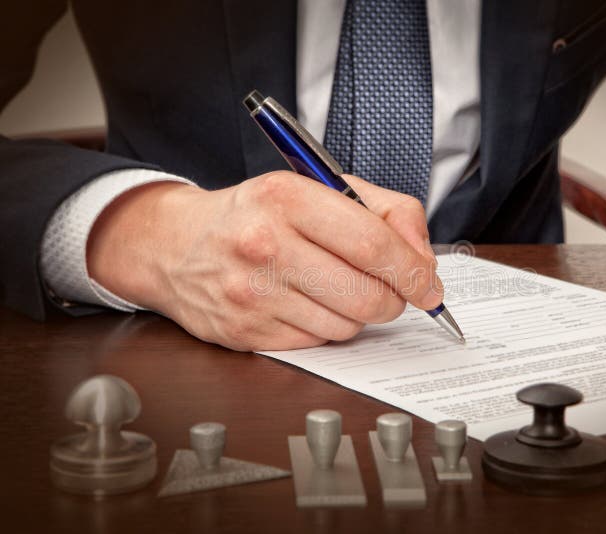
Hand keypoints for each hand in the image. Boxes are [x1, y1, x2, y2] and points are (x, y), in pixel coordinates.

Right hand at [86, 172, 440, 350]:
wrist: (176, 245)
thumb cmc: (258, 213)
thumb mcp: (319, 187)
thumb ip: (386, 210)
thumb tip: (424, 258)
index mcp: (287, 198)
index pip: (373, 245)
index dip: (413, 271)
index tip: (430, 286)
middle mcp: (265, 245)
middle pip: (366, 295)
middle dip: (394, 300)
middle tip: (392, 291)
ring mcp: (251, 294)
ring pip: (346, 327)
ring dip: (358, 314)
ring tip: (336, 287)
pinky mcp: (245, 333)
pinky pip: (317, 344)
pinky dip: (326, 328)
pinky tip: (307, 303)